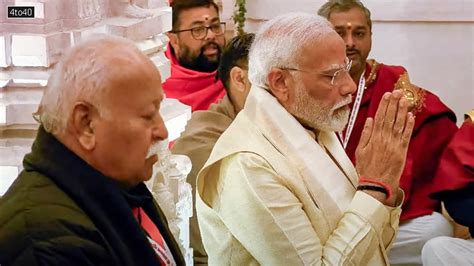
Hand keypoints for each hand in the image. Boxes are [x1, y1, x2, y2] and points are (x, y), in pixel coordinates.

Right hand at [355, 90, 414, 204]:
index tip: (387, 95)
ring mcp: (394, 144)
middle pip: (390, 117)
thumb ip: (365, 134)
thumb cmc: (366, 169)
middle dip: (394, 103)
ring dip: (402, 110)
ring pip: (399, 124)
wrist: (376, 184)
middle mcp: (384, 139)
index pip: (380, 117)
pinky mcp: (402, 151)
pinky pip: (406, 135)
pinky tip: (411, 116)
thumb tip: (370, 120)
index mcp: (373, 138)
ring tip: (405, 99)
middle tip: (398, 91)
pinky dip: (409, 125)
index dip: (384, 105)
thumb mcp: (359, 151)